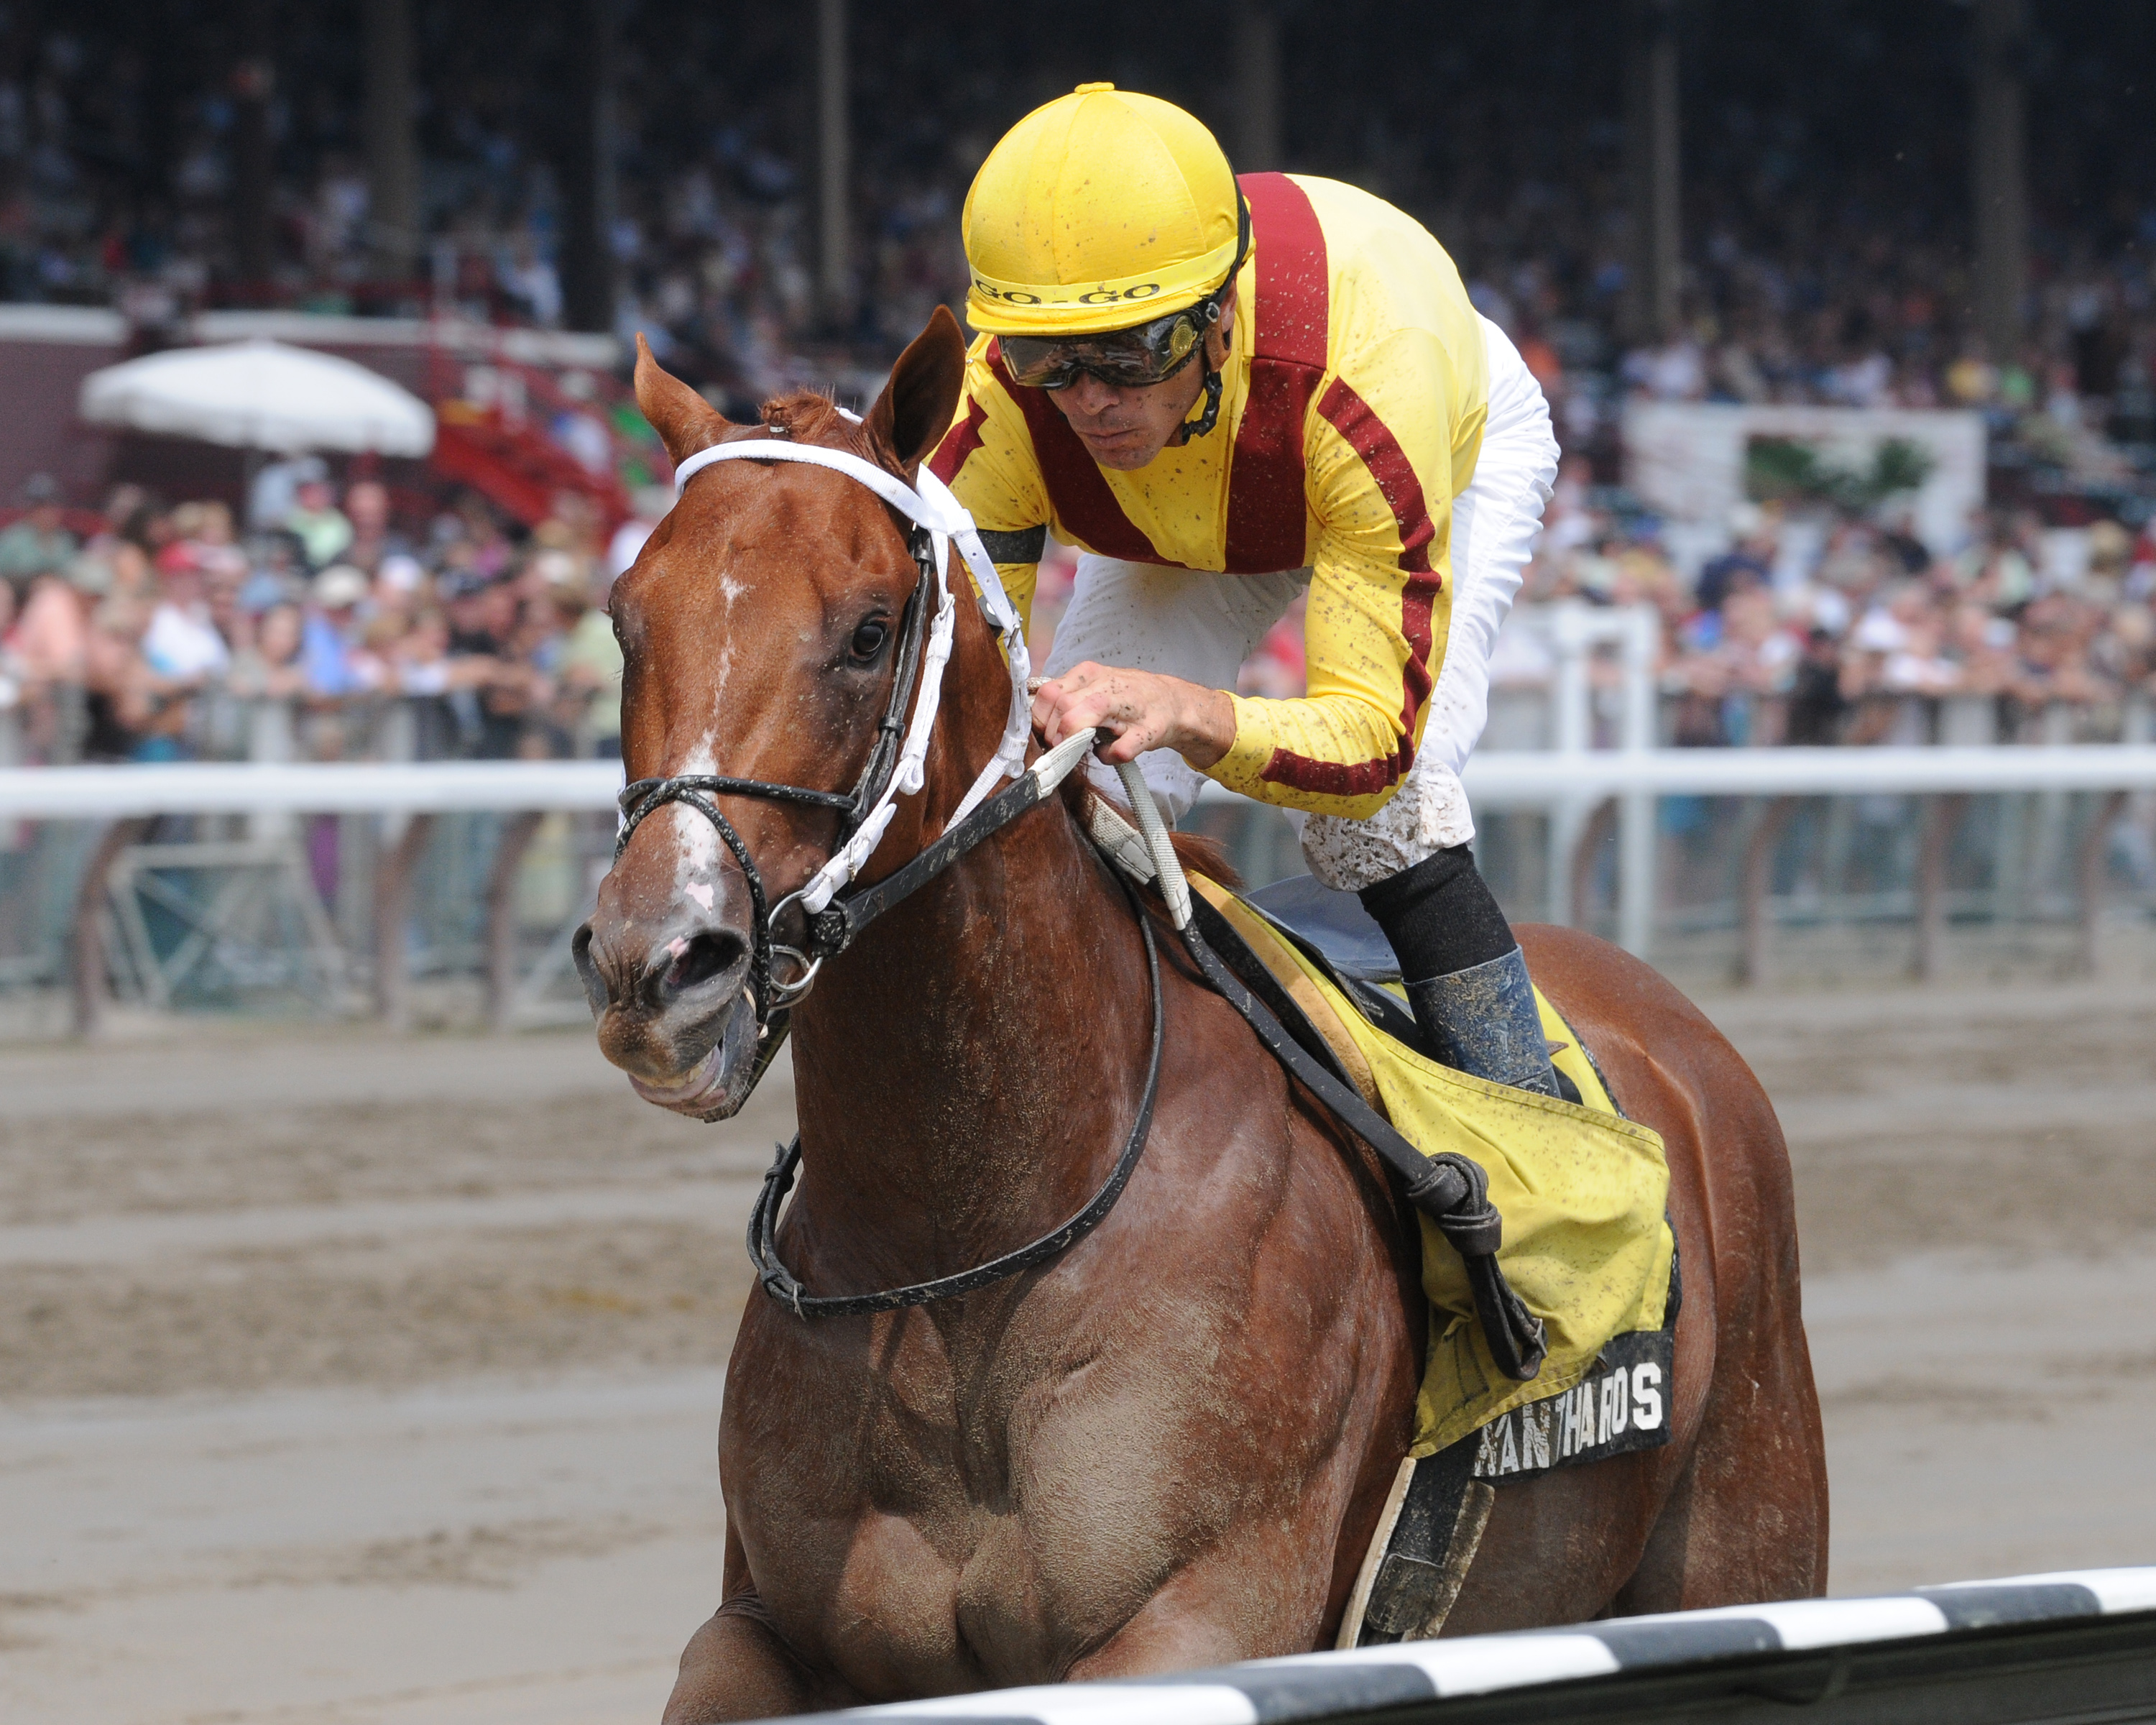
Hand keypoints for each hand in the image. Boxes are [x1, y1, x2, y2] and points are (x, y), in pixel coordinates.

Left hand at [1029, 662, 1235, 767]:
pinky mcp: (1148, 730)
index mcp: (1089, 674)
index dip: (1040, 719)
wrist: (1174, 703)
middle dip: (1054, 733)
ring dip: (1074, 739)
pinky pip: (1120, 749)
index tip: (1042, 736)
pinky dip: (1110, 756)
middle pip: (1063, 705)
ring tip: (1078, 750)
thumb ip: (1066, 700)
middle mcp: (1107, 685)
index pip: (1049, 692)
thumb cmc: (1127, 700)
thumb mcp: (1094, 689)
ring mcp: (1129, 707)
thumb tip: (1033, 723)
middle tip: (1058, 748)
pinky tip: (1111, 753)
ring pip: (1088, 714)